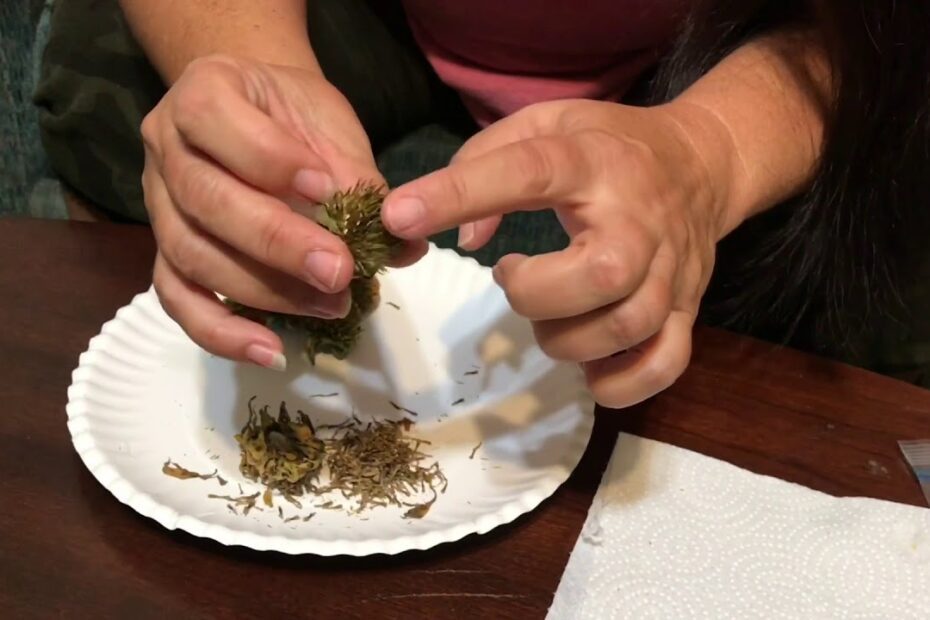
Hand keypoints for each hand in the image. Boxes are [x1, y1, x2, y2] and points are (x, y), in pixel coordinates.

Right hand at [141, 54, 424, 369]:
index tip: (328, 189)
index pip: (217, 123)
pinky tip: (270, 350)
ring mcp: (160, 204)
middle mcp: (165, 146)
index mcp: (203, 92)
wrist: (263, 117)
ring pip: (192, 256)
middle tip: (339, 270)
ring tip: (329, 306)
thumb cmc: (296, 118)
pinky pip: (178, 299)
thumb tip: (405, 247)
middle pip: (207, 201)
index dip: (271, 161)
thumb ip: (358, 181)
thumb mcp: (329, 128)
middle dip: (278, 243)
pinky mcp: (167, 252)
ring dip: (264, 290)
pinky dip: (221, 332)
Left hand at [382, 99, 733, 406]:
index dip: (458, 194)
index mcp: (593, 163)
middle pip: (600, 274)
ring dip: (567, 338)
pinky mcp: (689, 310)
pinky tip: (589, 363)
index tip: (399, 215)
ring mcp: (672, 271)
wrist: (702, 165)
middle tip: (515, 278)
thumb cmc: (607, 146)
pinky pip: (663, 364)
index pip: (526, 172)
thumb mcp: (544, 123)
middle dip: (535, 293)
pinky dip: (618, 381)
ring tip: (549, 315)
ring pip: (627, 326)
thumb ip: (485, 162)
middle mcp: (639, 221)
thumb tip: (462, 238)